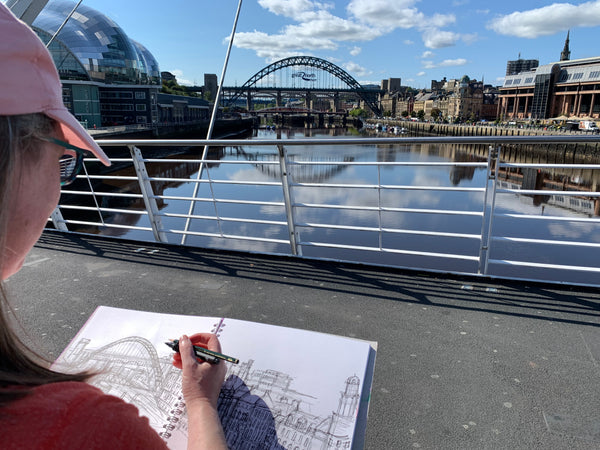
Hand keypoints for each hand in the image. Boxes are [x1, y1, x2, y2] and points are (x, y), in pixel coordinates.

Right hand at [176, 334, 227, 448]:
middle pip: (204, 348)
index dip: (198, 337)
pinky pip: (199, 366)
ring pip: (200, 357)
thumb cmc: (197, 390)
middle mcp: (217, 363)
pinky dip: (190, 363)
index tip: (187, 340)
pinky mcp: (208, 378)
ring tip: (175, 356)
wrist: (201, 409)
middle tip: (178, 347)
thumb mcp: (189, 367)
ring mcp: (213, 371)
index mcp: (217, 359)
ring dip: (187, 355)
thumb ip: (186, 350)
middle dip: (190, 347)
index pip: (211, 339)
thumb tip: (184, 338)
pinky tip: (178, 364)